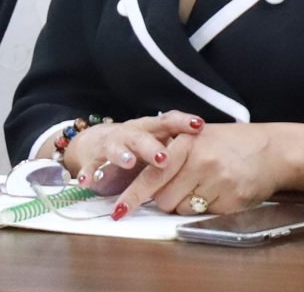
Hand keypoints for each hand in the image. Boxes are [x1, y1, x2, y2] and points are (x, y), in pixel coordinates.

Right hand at [58, 110, 204, 193]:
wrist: (95, 144)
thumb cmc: (136, 148)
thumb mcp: (157, 144)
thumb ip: (179, 150)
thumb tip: (216, 157)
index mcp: (149, 129)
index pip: (167, 122)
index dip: (182, 123)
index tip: (199, 126)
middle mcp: (130, 134)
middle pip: (141, 136)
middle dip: (151, 146)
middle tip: (163, 158)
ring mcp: (110, 146)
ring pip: (115, 148)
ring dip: (121, 155)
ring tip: (127, 163)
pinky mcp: (93, 160)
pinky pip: (90, 166)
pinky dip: (88, 173)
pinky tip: (87, 182)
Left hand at [108, 123, 282, 219]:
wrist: (272, 150)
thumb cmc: (232, 143)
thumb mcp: (199, 137)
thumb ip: (172, 153)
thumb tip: (145, 175)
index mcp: (188, 143)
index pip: (152, 174)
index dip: (133, 195)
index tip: (119, 210)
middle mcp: (201, 162)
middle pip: (164, 198)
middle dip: (165, 198)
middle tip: (181, 186)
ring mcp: (217, 182)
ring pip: (183, 208)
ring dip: (186, 203)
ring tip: (204, 185)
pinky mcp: (232, 200)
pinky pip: (204, 214)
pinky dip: (207, 207)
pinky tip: (219, 191)